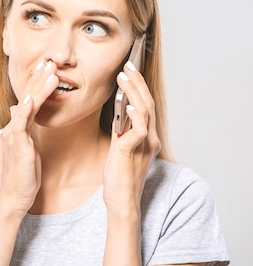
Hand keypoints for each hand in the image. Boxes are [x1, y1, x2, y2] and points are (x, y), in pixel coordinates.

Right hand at [0, 60, 58, 215]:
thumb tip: (19, 110)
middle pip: (28, 97)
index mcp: (21, 127)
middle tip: (50, 61)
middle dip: (39, 78)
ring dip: (38, 88)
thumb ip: (26, 129)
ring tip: (50, 73)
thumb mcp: (28, 148)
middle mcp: (16, 127)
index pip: (30, 100)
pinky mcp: (18, 145)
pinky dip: (25, 109)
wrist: (15, 197)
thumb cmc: (24, 176)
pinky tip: (30, 98)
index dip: (39, 83)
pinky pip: (21, 124)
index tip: (49, 68)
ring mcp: (16, 134)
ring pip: (27, 106)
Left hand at [103, 61, 161, 213]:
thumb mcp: (120, 148)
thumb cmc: (118, 176)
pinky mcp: (134, 151)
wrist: (121, 200)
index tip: (129, 70)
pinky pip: (138, 128)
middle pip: (147, 102)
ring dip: (133, 91)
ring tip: (123, 76)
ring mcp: (144, 144)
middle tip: (127, 65)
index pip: (145, 105)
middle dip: (137, 82)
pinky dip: (133, 113)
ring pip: (144, 110)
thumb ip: (121, 131)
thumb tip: (117, 112)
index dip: (138, 86)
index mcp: (146, 136)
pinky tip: (124, 103)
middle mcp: (150, 137)